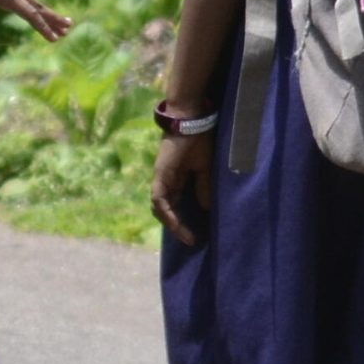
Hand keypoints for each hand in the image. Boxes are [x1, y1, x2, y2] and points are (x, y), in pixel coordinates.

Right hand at [0, 0, 72, 41]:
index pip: (23, 0)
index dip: (34, 8)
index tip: (44, 14)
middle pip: (36, 6)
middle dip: (51, 16)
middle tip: (67, 24)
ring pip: (38, 12)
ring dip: (53, 21)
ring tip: (69, 28)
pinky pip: (32, 17)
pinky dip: (44, 28)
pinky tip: (54, 39)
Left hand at [150, 123, 215, 247]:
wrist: (192, 121)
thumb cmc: (200, 140)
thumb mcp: (206, 169)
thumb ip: (203, 188)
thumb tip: (205, 209)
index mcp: (178, 179)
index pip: (176, 205)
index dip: (183, 220)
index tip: (195, 235)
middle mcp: (167, 181)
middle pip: (166, 210)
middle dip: (177, 227)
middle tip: (190, 241)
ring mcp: (162, 179)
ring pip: (159, 208)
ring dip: (171, 224)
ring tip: (185, 236)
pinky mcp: (160, 176)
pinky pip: (158, 199)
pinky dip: (166, 213)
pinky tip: (175, 224)